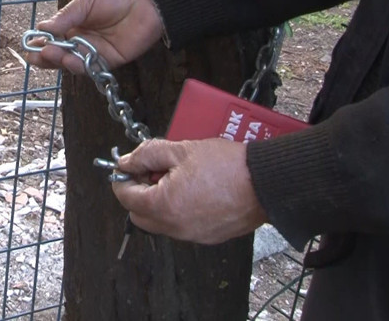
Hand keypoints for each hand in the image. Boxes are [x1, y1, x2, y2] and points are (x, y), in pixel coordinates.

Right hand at [26, 0, 164, 73]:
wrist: (145, 1)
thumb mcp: (85, 2)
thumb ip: (65, 17)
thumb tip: (41, 28)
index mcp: (75, 26)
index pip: (54, 39)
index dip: (42, 44)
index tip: (29, 46)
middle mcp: (83, 41)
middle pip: (61, 55)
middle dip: (46, 57)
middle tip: (35, 56)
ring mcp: (95, 52)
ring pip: (73, 63)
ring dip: (60, 61)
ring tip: (50, 54)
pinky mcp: (109, 61)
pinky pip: (90, 67)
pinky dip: (78, 65)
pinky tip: (68, 59)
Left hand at [112, 138, 267, 244]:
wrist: (265, 182)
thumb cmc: (227, 166)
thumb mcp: (181, 150)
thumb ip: (147, 155)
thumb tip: (126, 161)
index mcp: (163, 205)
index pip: (125, 197)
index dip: (122, 179)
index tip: (128, 167)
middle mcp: (174, 227)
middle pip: (139, 215)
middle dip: (138, 193)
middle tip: (151, 172)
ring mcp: (191, 235)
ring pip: (160, 222)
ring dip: (158, 203)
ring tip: (175, 178)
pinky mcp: (207, 237)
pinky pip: (180, 226)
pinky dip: (177, 211)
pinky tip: (191, 190)